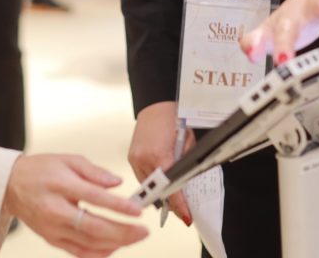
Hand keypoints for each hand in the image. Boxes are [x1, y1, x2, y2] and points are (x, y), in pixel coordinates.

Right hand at [4, 154, 147, 257]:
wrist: (11, 186)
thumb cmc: (41, 170)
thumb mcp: (68, 160)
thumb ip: (94, 171)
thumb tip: (117, 183)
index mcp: (60, 185)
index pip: (94, 198)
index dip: (118, 206)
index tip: (137, 209)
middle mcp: (55, 210)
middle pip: (93, 227)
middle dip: (122, 231)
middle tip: (143, 230)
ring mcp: (52, 229)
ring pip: (88, 243)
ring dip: (115, 243)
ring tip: (134, 237)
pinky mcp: (51, 239)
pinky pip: (78, 252)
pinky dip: (98, 253)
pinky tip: (114, 246)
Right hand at [127, 101, 195, 226]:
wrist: (157, 101)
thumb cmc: (175, 117)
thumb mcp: (187, 142)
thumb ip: (186, 164)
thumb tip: (186, 185)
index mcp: (160, 155)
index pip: (171, 188)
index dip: (179, 205)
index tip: (186, 216)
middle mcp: (143, 159)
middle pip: (157, 191)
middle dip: (170, 203)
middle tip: (182, 213)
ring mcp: (134, 158)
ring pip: (147, 186)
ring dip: (159, 193)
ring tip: (172, 201)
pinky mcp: (131, 156)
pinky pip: (141, 177)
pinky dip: (151, 183)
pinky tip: (159, 185)